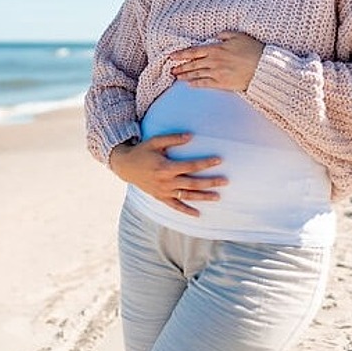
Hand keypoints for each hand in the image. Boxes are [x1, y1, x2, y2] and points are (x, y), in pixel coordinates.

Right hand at [109, 134, 224, 216]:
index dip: (205, 163)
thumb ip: (172, 139)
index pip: (190, 166)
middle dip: (210, 182)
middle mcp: (166, 182)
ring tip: (218, 196)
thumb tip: (190, 136)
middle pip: (192, 183)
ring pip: (187, 196)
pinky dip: (186, 211)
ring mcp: (163, 191)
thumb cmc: (142, 151)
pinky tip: (198, 215)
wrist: (125, 166)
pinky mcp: (160, 197)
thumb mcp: (154, 141)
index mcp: (165, 167)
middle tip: (226, 181)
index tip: (219, 160)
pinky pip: (175, 207)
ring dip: (203, 197)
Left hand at [169, 31, 263, 91]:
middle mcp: (214, 61)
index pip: (194, 51)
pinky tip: (190, 84)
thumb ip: (225, 35)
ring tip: (177, 77)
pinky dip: (196, 83)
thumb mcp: (239, 36)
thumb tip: (216, 35)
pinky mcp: (222, 83)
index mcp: (216, 48)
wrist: (263, 67)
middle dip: (180, 66)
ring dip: (185, 75)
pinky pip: (206, 83)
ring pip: (197, 74)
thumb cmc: (253, 50)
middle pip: (192, 64)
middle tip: (171, 69)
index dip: (181, 54)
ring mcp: (217, 73)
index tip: (172, 56)